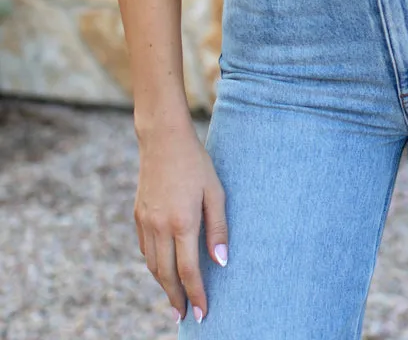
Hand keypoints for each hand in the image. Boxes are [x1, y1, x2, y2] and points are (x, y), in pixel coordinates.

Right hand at [134, 118, 227, 324]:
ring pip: (153, 265)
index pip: (189, 271)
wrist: (163, 139)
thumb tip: (222, 262)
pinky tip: (164, 267)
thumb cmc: (196, 163)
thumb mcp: (215, 192)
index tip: (203, 313)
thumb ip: (218, 229)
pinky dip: (155, 264)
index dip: (196, 295)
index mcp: (183, 222)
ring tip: (175, 298)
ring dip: (164, 284)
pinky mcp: (138, 215)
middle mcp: (160, 227)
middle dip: (177, 298)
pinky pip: (146, 249)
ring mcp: (146, 222)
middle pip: (166, 275)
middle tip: (185, 315)